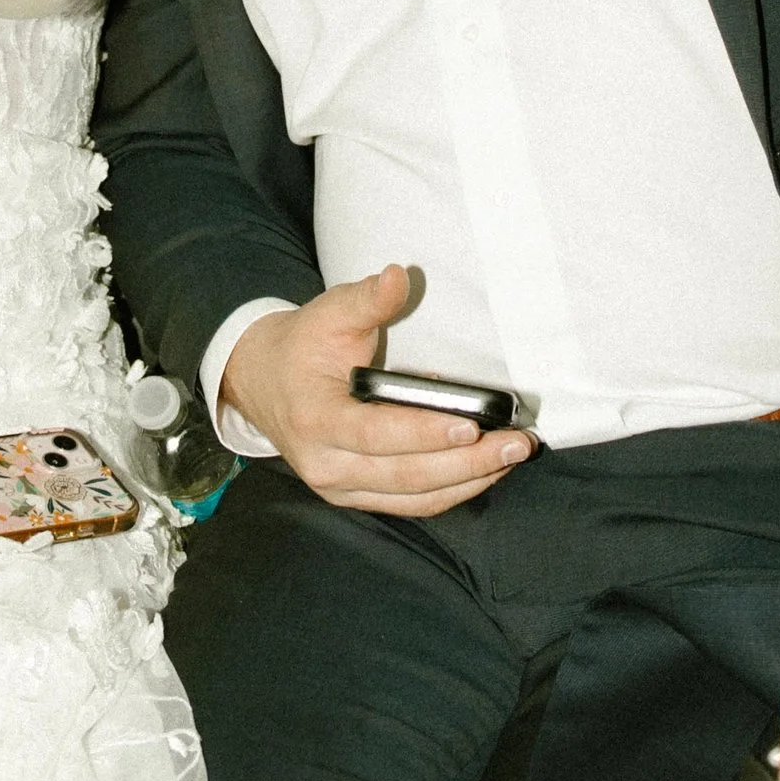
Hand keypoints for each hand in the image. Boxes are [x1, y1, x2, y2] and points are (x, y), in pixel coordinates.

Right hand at [220, 265, 535, 515]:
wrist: (262, 381)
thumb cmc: (302, 346)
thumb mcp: (328, 314)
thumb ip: (368, 299)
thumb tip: (399, 277)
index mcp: (316, 420)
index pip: (377, 435)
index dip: (426, 433)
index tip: (473, 424)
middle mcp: (325, 465)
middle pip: (407, 475)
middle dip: (469, 462)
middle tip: (518, 444)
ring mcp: (339, 488)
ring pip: (415, 497)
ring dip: (470, 480)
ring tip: (512, 456)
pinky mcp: (355, 496)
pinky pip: (411, 503)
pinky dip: (452, 491)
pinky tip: (485, 471)